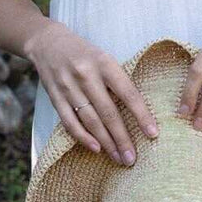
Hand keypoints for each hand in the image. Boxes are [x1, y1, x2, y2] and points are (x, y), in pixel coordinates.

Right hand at [24, 21, 158, 165]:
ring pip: (90, 120)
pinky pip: (69, 122)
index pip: (127, 93)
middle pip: (108, 112)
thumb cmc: (85, 54)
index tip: (153, 134)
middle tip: (132, 159)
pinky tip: (96, 149)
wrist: (48, 43)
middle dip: (122, 138)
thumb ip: (117, 81)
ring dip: (106, 142)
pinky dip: (83, 137)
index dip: (141, 115)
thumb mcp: (105, 58)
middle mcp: (86, 75)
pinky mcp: (55, 97)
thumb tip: (139, 113)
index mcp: (105, 63)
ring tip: (119, 158)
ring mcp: (69, 86)